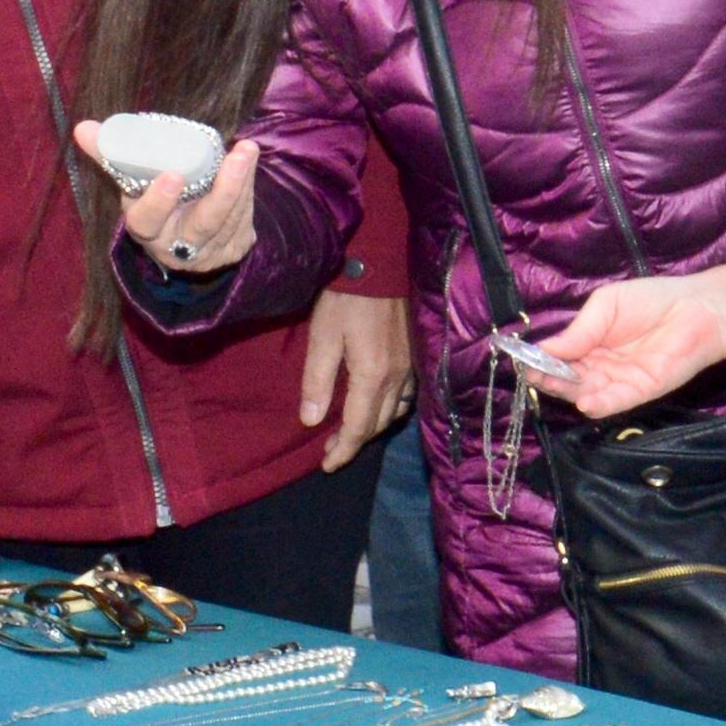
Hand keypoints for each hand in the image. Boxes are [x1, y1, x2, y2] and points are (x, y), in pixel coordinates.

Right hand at [78, 125, 259, 276]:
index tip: (172, 175)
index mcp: (146, 229)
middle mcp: (177, 246)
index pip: (147, 221)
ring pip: (229, 218)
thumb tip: (83, 127)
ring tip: (247, 150)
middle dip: (224, 191)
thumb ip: (110, 154)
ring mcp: (209, 251)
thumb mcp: (130, 183)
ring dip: (243, 182)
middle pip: (203, 224)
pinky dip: (248, 188)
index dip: (158, 202)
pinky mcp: (233, 248)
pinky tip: (249, 162)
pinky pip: (245, 218)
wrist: (183, 239)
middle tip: (236, 157)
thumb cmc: (153, 200)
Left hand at [299, 288, 413, 471]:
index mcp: (372, 376)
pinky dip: (391, 409)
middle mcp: (397, 377)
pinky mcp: (415, 353)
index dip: (342, 450)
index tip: (326, 465)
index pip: (357, 427)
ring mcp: (410, 366)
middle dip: (354, 442)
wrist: (380, 260)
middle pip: (378, 424)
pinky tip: (379, 405)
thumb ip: (317, 380)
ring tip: (352, 431)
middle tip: (331, 451)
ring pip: (395, 412)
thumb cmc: (345, 296)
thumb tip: (311, 421)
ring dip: (373, 427)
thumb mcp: (322, 336)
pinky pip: (407, 395)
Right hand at [538, 277, 725, 422]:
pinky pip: (615, 403)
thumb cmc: (651, 300)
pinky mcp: (639, 392)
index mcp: (588, 343)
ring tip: (552, 383)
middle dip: (548, 377)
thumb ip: (579, 330)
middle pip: (567, 379)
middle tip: (531, 374)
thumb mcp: (606, 306)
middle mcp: (599, 366)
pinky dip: (599, 405)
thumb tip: (543, 348)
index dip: (538, 360)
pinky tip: (585, 401)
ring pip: (585, 393)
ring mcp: (618, 381)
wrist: (697, 308)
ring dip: (568, 392)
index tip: (519, 360)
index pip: (557, 357)